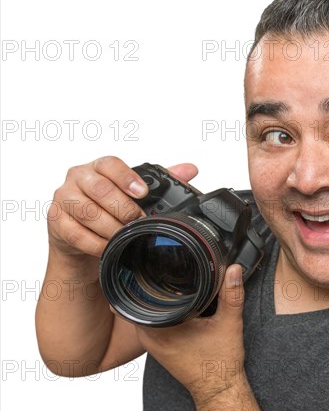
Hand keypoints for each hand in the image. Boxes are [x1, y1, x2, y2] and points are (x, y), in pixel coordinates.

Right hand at [47, 156, 198, 257]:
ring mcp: (64, 199)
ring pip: (88, 212)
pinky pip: (78, 234)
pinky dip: (97, 243)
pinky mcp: (56, 221)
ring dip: (112, 228)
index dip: (126, 177)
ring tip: (125, 236)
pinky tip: (108, 247)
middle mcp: (78, 178)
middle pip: (100, 190)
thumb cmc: (109, 210)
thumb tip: (189, 170)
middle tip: (138, 221)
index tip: (142, 192)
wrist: (80, 238)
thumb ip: (162, 180)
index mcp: (99, 167)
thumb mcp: (134, 195)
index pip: (110, 164)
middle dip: (124, 209)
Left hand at [133, 264, 245, 405]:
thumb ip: (231, 294)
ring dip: (160, 299)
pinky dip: (165, 312)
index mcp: (160, 329)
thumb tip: (233, 270)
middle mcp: (150, 337)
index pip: (141, 295)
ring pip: (148, 311)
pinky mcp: (159, 346)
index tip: (160, 266)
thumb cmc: (219, 364)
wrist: (219, 389)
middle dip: (156, 286)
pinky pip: (154, 322)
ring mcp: (152, 343)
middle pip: (143, 300)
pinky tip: (180, 306)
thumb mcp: (229, 323)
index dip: (149, 277)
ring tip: (178, 288)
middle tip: (173, 274)